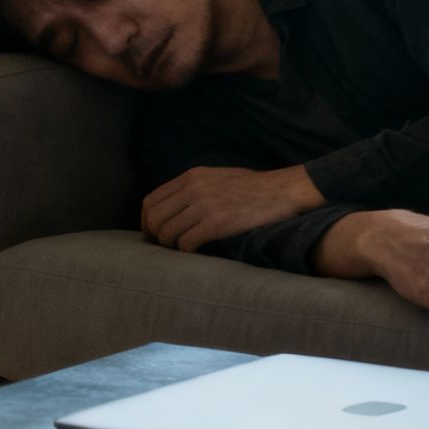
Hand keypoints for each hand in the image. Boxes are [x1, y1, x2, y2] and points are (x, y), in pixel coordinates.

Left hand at [143, 165, 324, 252]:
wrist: (282, 191)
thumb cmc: (253, 187)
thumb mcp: (218, 176)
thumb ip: (195, 187)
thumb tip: (175, 208)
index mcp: (191, 176)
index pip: (151, 201)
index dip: (146, 222)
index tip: (153, 234)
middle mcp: (193, 188)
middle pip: (154, 218)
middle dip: (154, 237)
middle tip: (163, 248)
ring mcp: (204, 205)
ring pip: (167, 233)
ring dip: (171, 246)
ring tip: (182, 250)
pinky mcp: (217, 223)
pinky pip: (185, 243)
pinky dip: (186, 252)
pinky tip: (197, 252)